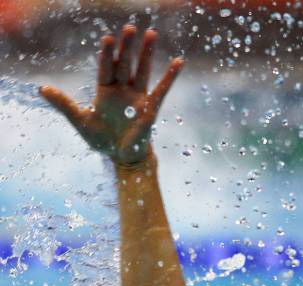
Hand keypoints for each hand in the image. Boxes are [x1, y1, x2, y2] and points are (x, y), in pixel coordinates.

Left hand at [40, 25, 183, 165]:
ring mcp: (137, 97)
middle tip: (129, 29)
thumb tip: (42, 89)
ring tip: (151, 33)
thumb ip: (64, 105)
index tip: (107, 40)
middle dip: (127, 48)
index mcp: (105, 91)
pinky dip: (170, 76)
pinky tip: (179, 62)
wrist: (122, 158)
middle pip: (125, 64)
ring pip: (142, 71)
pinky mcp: (150, 108)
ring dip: (147, 53)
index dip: (107, 55)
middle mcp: (122, 90)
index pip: (106, 68)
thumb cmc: (103, 141)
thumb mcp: (81, 122)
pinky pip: (162, 89)